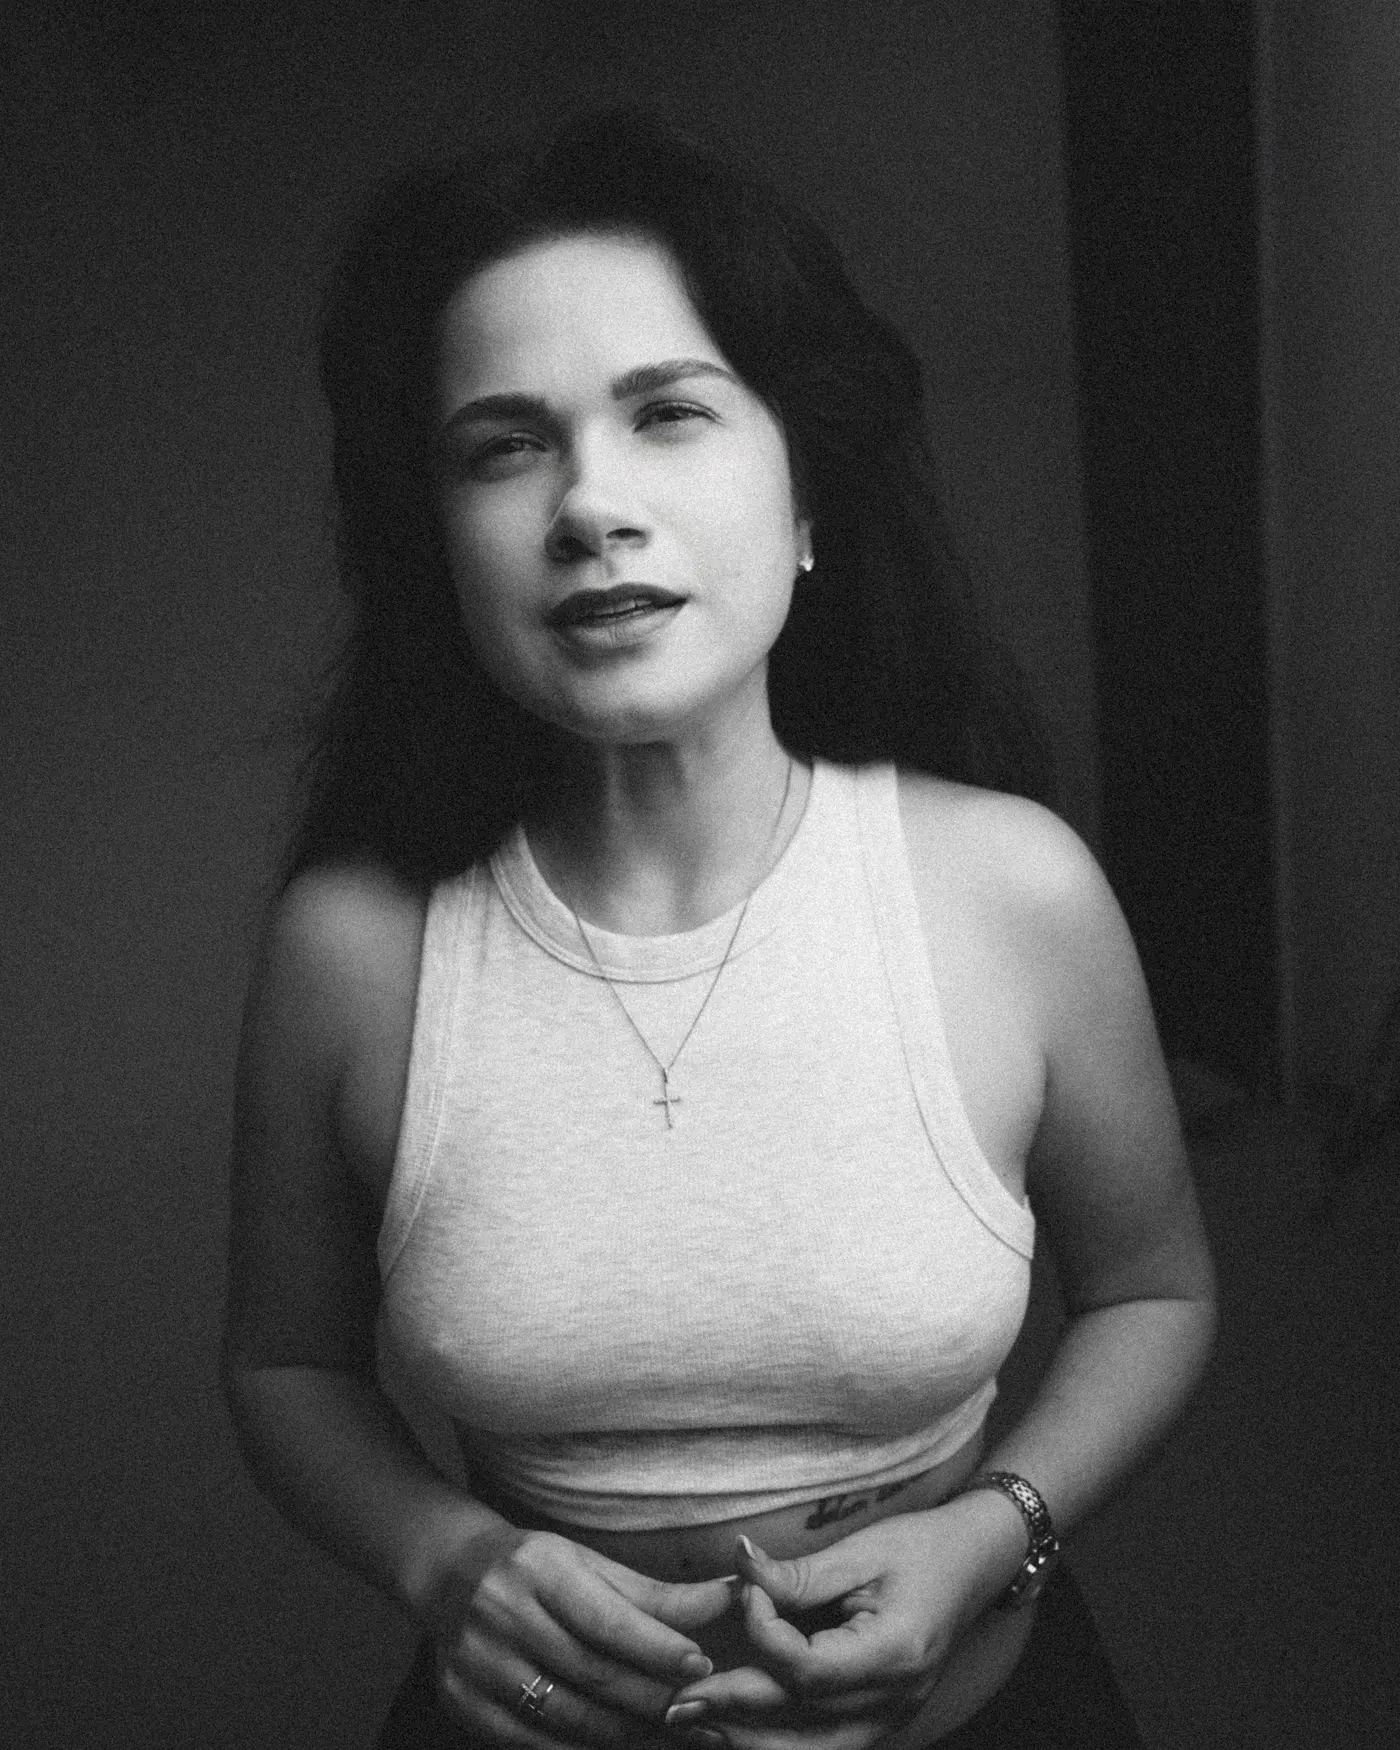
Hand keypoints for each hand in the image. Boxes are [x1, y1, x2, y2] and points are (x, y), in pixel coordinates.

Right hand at [424, 1523, 732, 1748]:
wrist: (449, 1573)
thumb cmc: (536, 1568)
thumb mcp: (590, 1566)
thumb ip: (656, 1595)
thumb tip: (728, 1599)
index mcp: (539, 1568)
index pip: (606, 1619)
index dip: (656, 1647)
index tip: (701, 1665)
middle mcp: (503, 1613)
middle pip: (592, 1674)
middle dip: (654, 1700)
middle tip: (705, 1717)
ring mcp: (477, 1664)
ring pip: (568, 1717)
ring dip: (630, 1735)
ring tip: (677, 1737)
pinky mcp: (463, 1704)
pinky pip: (536, 1743)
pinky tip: (624, 1748)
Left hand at [668, 1505, 1012, 1749]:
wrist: (974, 1565)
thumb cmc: (921, 1548)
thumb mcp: (862, 1550)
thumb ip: (800, 1573)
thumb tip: (740, 1565)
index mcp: (894, 1654)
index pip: (807, 1668)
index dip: (762, 1634)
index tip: (742, 1591)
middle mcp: (894, 1702)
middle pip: (801, 1727)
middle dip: (733, 1712)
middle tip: (674, 1702)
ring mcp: (890, 1721)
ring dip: (749, 1742)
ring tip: (696, 1724)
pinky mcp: (880, 1723)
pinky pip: (822, 1748)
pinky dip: (777, 1743)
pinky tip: (736, 1729)